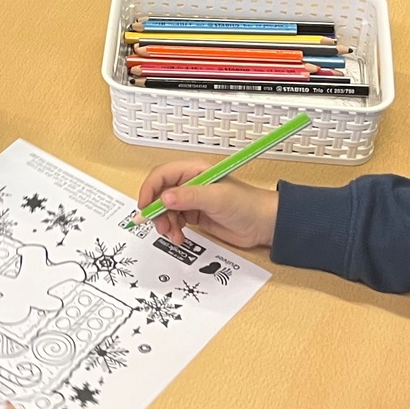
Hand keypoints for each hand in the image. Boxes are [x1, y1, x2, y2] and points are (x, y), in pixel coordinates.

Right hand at [136, 163, 279, 248]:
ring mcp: (191, 201)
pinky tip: (179, 237)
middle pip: (159, 194)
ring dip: (164, 223)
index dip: (149, 189)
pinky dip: (173, 230)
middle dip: (156, 210)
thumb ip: (189, 197)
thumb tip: (164, 197)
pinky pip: (174, 221)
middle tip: (161, 225)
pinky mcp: (195, 215)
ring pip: (165, 209)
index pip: (162, 175)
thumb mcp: (217, 198)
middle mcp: (190, 184)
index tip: (145, 207)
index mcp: (193, 172)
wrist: (264, 225)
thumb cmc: (247, 204)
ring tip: (173, 234)